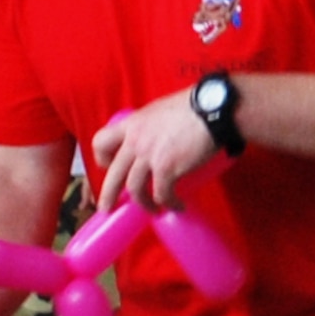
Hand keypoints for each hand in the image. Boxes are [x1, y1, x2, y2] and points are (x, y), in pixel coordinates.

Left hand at [90, 94, 216, 211]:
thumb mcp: (159, 110)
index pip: (101, 141)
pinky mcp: (167, 168)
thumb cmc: (194, 105)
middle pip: (114, 174)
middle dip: (108, 195)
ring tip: (153, 209)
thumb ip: (150, 126)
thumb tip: (154, 139)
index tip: (110, 166)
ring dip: (143, 203)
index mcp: (132, 124)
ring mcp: (149, 155)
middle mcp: (135, 140)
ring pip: (135, 189)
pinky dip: (169, 203)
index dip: (102, 157)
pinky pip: (162, 194)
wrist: (213, 108)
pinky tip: (177, 206)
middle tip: (106, 208)